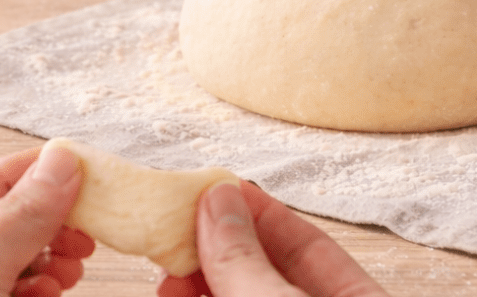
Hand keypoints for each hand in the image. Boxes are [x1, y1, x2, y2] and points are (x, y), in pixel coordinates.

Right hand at [157, 181, 389, 296]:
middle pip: (266, 275)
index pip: (310, 248)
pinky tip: (172, 294)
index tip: (211, 191)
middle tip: (175, 231)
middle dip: (216, 252)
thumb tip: (219, 201)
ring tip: (165, 273)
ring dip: (196, 282)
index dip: (259, 216)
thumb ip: (248, 263)